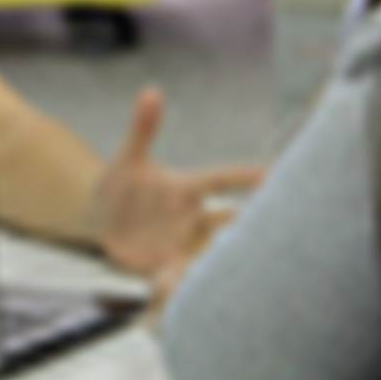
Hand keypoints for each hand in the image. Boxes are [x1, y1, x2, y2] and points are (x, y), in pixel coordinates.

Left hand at [89, 88, 261, 274]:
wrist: (100, 221)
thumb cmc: (121, 185)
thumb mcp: (128, 160)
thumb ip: (142, 129)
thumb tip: (152, 91)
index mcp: (186, 188)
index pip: (221, 180)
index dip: (244, 178)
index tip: (273, 175)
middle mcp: (192, 217)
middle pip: (230, 222)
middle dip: (252, 226)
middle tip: (280, 230)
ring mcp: (183, 244)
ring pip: (214, 254)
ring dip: (226, 261)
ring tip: (244, 269)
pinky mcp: (167, 268)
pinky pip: (183, 279)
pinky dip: (188, 284)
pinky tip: (189, 289)